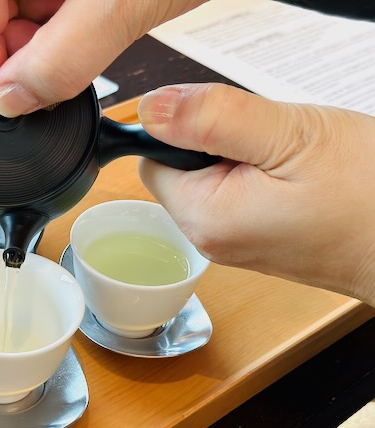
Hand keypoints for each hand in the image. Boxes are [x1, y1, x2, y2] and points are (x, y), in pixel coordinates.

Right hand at [0, 0, 205, 116]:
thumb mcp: (116, 5)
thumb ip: (60, 59)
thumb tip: (13, 100)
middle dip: (19, 58)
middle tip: (46, 91)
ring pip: (30, 15)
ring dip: (47, 51)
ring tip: (78, 65)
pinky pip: (59, 10)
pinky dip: (70, 37)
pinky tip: (92, 46)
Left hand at [137, 83, 374, 304]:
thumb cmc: (366, 196)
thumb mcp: (286, 136)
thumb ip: (211, 118)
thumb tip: (151, 108)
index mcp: (203, 217)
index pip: (152, 160)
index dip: (180, 131)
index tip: (225, 124)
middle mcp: (210, 238)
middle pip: (181, 169)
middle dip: (215, 143)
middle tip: (270, 145)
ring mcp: (233, 242)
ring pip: (211, 178)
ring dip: (241, 157)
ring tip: (289, 163)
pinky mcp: (255, 238)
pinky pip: (236, 194)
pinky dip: (257, 175)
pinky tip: (294, 178)